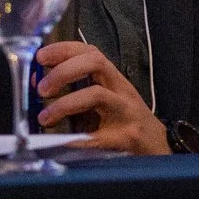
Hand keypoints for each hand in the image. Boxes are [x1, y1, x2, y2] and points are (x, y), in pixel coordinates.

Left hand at [33, 41, 168, 155]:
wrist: (158, 149)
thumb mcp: (105, 103)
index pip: (90, 52)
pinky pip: (95, 136)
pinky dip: (73, 139)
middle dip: (63, 71)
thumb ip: (76, 92)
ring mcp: (126, 112)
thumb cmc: (126, 124)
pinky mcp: (126, 137)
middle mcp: (122, 90)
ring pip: (97, 94)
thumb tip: (40, 86)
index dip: (64, 49)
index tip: (41, 56)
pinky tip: (59, 143)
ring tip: (45, 117)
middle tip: (42, 88)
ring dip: (65, 103)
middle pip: (95, 63)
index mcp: (114, 80)